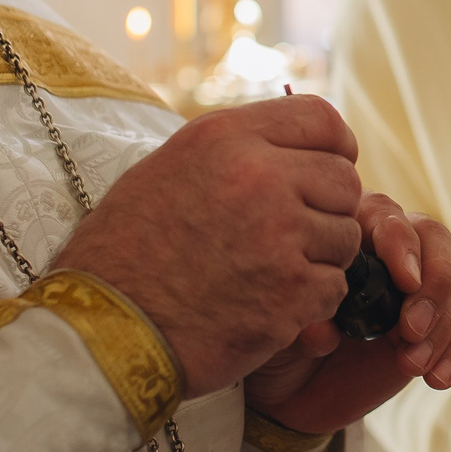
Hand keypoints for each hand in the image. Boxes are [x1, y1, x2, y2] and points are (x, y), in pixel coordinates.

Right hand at [50, 95, 364, 396]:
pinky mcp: (292, 291)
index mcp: (226, 138)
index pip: (322, 119)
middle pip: (344, 180)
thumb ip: (234, 151)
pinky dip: (310, 301)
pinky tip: (268, 305)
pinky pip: (335, 286)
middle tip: (292, 236)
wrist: (104, 332)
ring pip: (346, 236)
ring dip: (320, 258)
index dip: (334, 148)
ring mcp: (280, 235)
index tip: (325, 171)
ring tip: (268, 273)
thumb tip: (289, 144)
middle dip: (327, 210)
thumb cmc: (124, 254)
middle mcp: (259, 176)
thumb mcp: (167, 171)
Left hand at [242, 195, 450, 434]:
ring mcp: (418, 286)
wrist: (292, 393)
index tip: (406, 282)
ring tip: (412, 366)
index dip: (402, 244)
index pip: (387, 216)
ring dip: (444, 325)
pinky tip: (437, 378)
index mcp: (350, 233)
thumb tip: (324, 331)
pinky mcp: (437, 322)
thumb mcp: (278, 333)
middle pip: (436, 239)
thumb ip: (300, 324)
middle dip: (434, 284)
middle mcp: (391, 250)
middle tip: (412, 329)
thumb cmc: (279, 345)